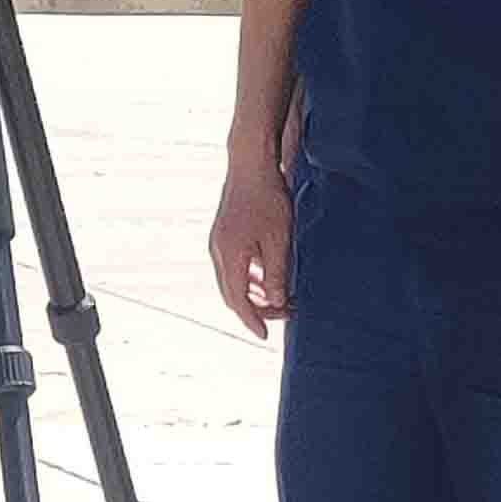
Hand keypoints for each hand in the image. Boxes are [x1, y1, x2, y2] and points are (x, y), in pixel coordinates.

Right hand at [207, 162, 293, 337]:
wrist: (250, 165)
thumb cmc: (268, 199)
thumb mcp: (279, 240)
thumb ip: (276, 274)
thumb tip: (277, 301)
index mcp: (230, 255)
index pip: (238, 300)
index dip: (252, 320)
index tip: (264, 336)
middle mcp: (218, 252)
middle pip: (232, 294)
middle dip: (255, 310)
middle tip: (282, 316)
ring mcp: (218, 243)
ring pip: (232, 281)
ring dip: (253, 294)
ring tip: (281, 299)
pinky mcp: (223, 235)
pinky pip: (233, 267)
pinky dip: (249, 279)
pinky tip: (268, 279)